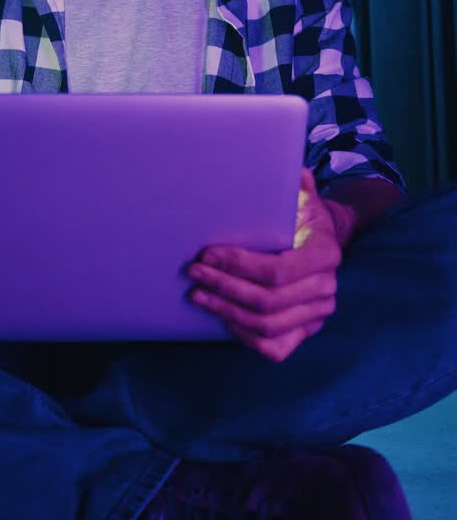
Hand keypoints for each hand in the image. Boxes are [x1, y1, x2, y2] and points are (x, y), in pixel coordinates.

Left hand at [185, 167, 342, 362]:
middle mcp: (325, 290)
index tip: (208, 254)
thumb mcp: (303, 197)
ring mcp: (316, 316)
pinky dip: (246, 337)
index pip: (278, 271)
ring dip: (227, 311)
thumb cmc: (302, 218)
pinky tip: (223, 319)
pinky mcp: (304, 332)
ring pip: (266, 325)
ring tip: (198, 295)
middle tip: (194, 273)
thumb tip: (294, 171)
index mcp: (325, 255)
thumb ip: (299, 185)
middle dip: (224, 287)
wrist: (320, 245)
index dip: (239, 266)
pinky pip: (275, 348)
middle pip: (267, 301)